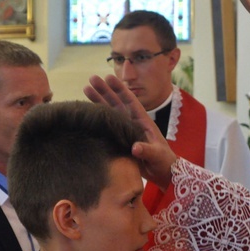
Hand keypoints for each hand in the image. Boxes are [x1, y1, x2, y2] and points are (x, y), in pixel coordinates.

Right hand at [84, 74, 176, 189]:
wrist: (162, 173)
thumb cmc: (163, 161)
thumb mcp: (157, 155)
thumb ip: (147, 151)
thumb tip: (135, 148)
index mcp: (142, 121)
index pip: (130, 101)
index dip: (119, 89)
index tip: (109, 77)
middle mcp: (131, 123)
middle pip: (116, 103)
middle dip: (105, 91)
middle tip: (91, 78)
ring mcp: (124, 131)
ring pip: (109, 113)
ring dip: (98, 102)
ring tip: (86, 88)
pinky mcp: (119, 140)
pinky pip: (106, 127)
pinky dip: (97, 120)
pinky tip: (87, 113)